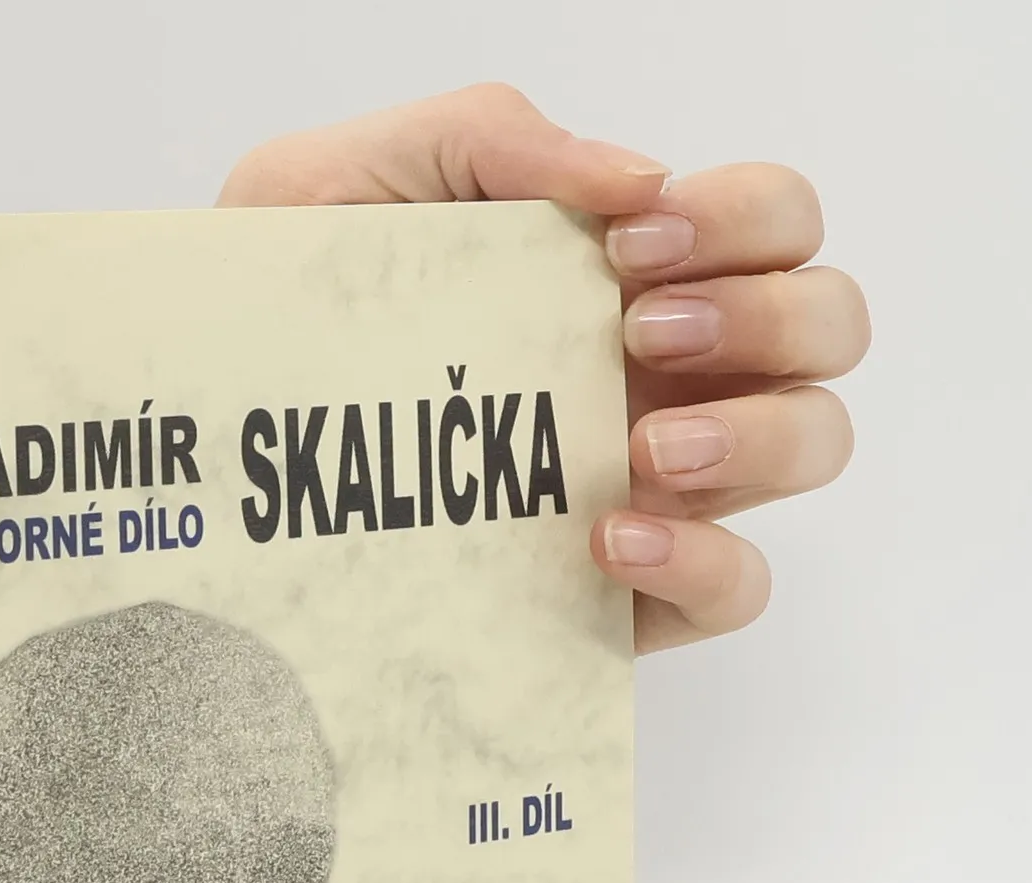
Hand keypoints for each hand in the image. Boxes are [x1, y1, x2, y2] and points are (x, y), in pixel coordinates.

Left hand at [219, 85, 868, 652]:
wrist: (203, 432)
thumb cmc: (291, 301)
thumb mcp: (362, 179)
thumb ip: (493, 138)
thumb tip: (637, 181)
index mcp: (628, 270)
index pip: (774, 221)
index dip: (746, 219)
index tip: (631, 245)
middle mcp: (666, 371)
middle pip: (828, 325)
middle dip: (766, 318)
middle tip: (634, 334)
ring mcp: (658, 482)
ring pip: (811, 444)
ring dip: (758, 433)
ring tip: (641, 448)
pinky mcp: (625, 593)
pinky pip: (738, 585)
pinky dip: (707, 558)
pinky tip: (608, 538)